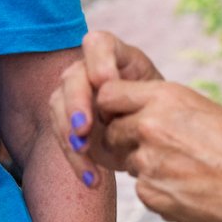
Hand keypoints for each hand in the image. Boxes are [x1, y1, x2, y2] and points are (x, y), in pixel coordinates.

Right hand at [48, 30, 162, 186]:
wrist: (154, 137)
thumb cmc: (162, 111)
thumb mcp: (160, 98)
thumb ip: (139, 92)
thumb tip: (110, 92)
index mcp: (115, 55)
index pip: (98, 43)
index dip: (98, 60)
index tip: (105, 84)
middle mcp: (89, 69)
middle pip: (72, 77)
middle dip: (76, 102)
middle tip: (84, 127)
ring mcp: (75, 93)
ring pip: (58, 106)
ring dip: (69, 133)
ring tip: (85, 153)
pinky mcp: (67, 120)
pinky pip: (63, 137)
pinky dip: (76, 160)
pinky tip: (92, 178)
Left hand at [96, 79, 221, 221]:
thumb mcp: (203, 109)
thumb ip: (164, 107)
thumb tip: (134, 112)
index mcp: (166, 97)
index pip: (109, 94)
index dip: (113, 107)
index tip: (123, 114)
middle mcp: (151, 125)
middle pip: (113, 130)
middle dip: (127, 139)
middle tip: (160, 146)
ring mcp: (149, 161)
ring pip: (129, 161)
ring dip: (146, 164)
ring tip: (184, 167)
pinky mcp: (151, 193)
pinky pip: (141, 187)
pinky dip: (158, 188)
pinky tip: (187, 185)